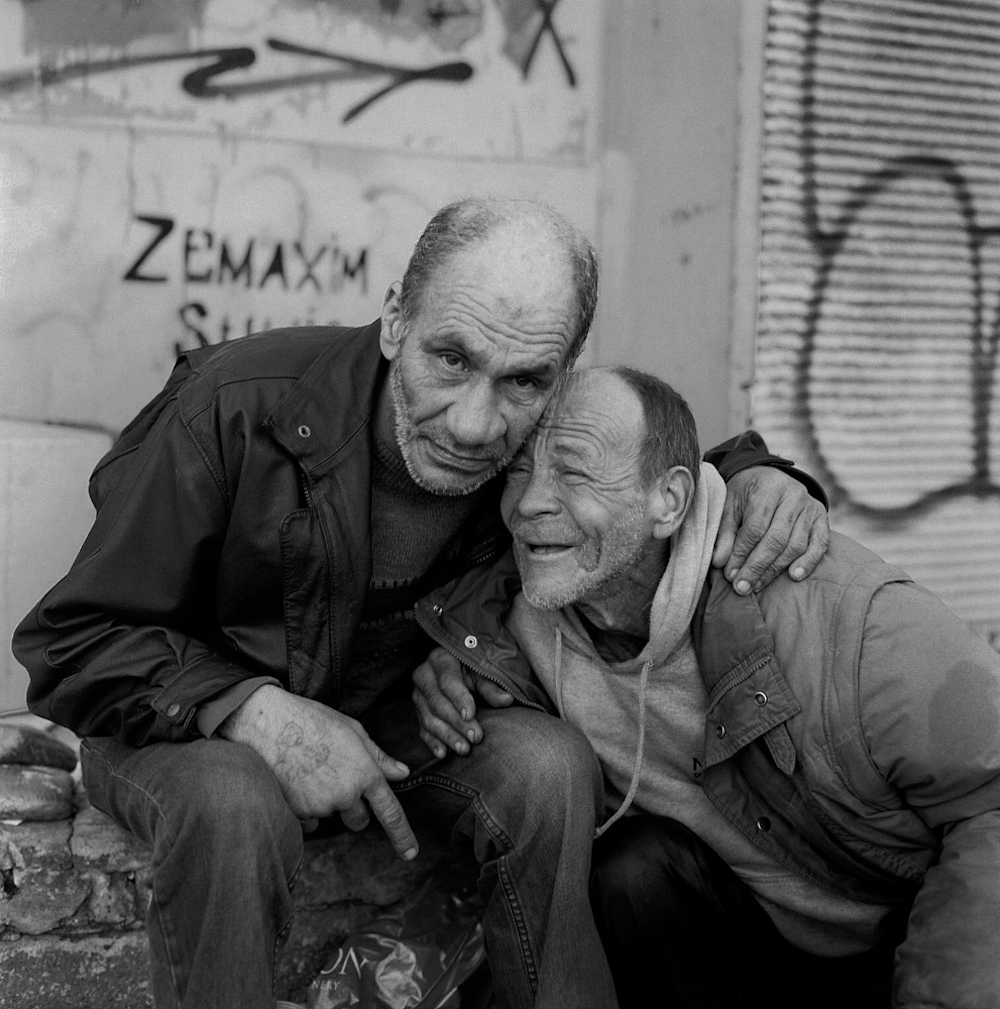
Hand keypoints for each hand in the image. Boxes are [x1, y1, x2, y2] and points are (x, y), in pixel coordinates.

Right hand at [220, 685, 417, 859]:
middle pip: (359, 820)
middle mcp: (345, 794)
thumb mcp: (352, 730)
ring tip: (311, 771)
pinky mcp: (297, 813)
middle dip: (354, 809)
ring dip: (327, 803)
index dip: (402, 835)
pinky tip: (297, 783)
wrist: (268, 724)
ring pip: (331, 816)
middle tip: (337, 780)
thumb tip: (402, 772)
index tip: (410, 853)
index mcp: (364, 773)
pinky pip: (309, 821)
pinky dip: (306, 809)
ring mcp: (320, 806)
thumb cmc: (312, 720)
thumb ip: (379, 756)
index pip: (390, 813)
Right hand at [412, 648, 512, 758]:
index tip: (471, 714)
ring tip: (464, 749)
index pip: (447, 681)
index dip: (459, 698)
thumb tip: (507, 700)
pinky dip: (432, 742)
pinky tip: (443, 753)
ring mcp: (418, 695)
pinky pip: (422, 729)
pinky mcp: (418, 712)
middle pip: (437, 702)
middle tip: (474, 737)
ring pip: (428, 718)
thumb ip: (492, 686)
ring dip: (447, 736)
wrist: (458, 668)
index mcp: (440, 659)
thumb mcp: (482, 673)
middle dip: (456, 722)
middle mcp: (424, 676)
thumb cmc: (473, 669)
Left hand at [712, 466, 829, 594]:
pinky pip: (820, 543)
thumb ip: (725, 533)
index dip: (742, 554)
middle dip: (757, 567)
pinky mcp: (821, 517)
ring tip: (758, 585)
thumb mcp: (730, 506)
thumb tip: (720, 563)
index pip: (755, 528)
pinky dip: (808, 561)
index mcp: (767, 488)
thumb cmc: (746, 493)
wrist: (769, 475)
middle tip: (742, 588)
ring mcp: (810, 506)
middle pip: (776, 539)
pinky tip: (794, 576)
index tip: (730, 575)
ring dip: (776, 569)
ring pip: (796, 545)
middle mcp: (793, 496)